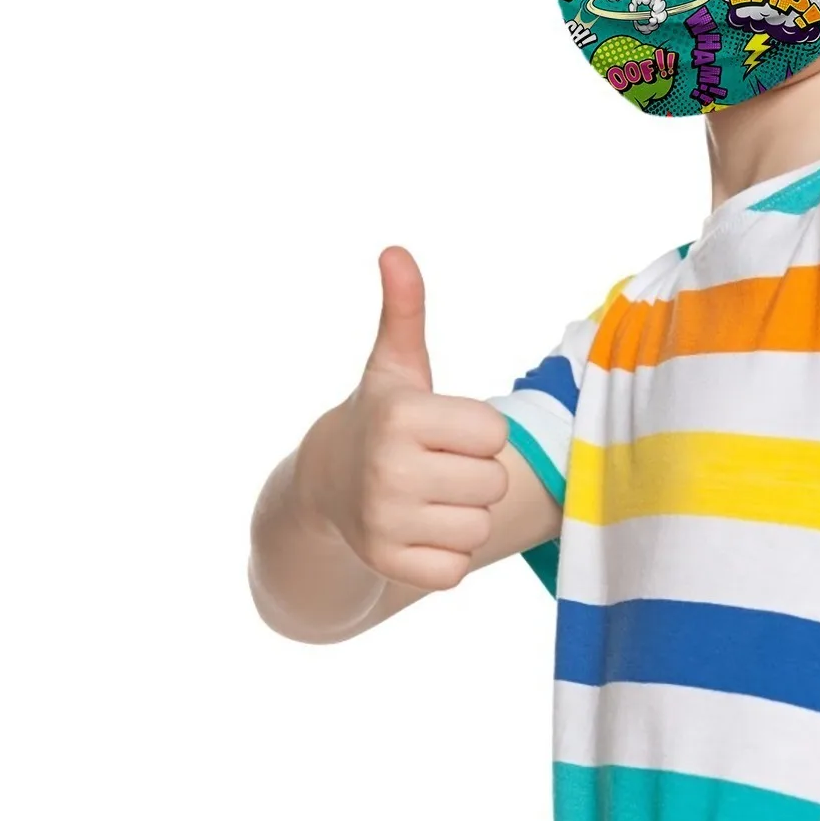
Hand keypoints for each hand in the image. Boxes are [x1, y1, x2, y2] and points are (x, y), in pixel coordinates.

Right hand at [299, 246, 509, 591]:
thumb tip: (395, 251)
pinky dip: (445, 555)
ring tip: (428, 497)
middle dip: (474, 473)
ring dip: (462, 515)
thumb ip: (405, 310)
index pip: (495, 432)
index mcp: (401, 418)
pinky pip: (456, 569)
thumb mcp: (395, 364)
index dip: (478, 431)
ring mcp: (383, 524)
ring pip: (479, 528)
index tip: (445, 429)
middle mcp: (388, 472)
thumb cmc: (381, 417)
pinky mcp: (387, 567)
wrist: (323, 484)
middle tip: (437, 465)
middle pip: (493, 482)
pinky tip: (418, 531)